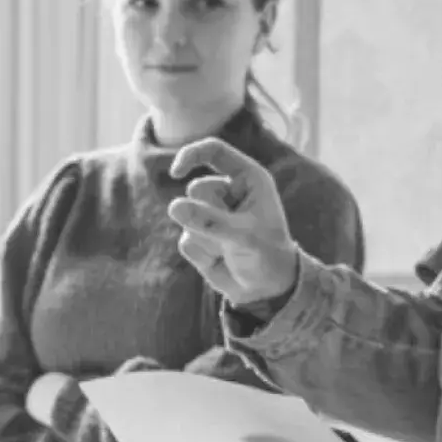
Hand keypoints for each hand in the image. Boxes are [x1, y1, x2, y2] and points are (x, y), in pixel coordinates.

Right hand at [168, 138, 298, 304]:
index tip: (176, 171)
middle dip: (209, 215)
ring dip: (206, 237)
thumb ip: (209, 221)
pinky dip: (201, 253)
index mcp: (247, 177)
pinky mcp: (198, 235)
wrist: (267, 291)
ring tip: (230, 249)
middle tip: (234, 235)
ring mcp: (210, 213)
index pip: (213, 150)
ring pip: (186, 216)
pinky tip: (220, 260)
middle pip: (196, 189)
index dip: (191, 155)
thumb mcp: (243, 236)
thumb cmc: (267, 255)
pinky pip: (184, 240)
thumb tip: (173, 206)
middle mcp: (227, 190)